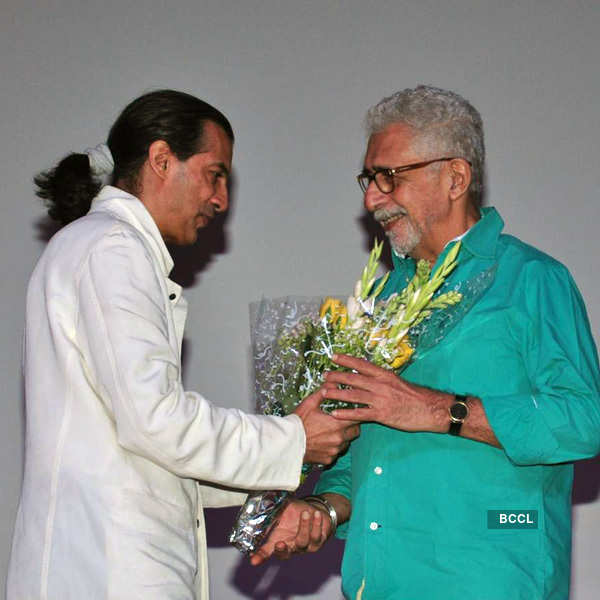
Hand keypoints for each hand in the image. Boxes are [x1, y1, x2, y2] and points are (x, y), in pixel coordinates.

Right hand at [250, 499, 331, 565]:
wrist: (315, 511)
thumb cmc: (295, 512)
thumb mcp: (282, 510)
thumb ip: (272, 510)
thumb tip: (261, 504)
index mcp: (279, 540)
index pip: (267, 551)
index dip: (260, 556)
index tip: (253, 560)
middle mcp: (291, 547)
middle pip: (285, 554)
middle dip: (281, 550)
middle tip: (279, 544)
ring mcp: (305, 547)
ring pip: (302, 542)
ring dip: (304, 526)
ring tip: (305, 513)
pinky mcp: (318, 542)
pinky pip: (317, 536)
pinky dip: (316, 524)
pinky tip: (316, 514)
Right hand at [294, 386, 359, 464]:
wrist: (286, 443)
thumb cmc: (297, 423)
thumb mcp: (309, 404)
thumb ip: (323, 392)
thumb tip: (332, 382)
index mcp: (337, 425)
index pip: (357, 418)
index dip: (357, 414)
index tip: (354, 411)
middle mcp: (338, 439)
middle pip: (355, 432)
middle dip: (352, 426)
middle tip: (344, 421)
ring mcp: (334, 451)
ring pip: (346, 444)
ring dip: (343, 438)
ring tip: (333, 432)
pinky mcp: (327, 460)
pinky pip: (335, 454)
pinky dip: (333, 448)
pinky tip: (325, 443)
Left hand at [323, 354, 452, 432]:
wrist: (430, 408)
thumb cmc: (414, 396)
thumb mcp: (397, 381)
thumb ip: (381, 379)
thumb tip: (366, 374)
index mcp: (384, 375)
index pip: (361, 364)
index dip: (346, 360)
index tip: (334, 356)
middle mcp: (380, 384)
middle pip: (353, 378)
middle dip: (337, 376)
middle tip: (324, 375)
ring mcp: (380, 399)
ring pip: (353, 395)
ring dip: (336, 393)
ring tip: (323, 392)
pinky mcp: (381, 414)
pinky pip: (360, 413)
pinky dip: (346, 413)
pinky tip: (335, 413)